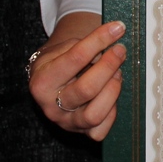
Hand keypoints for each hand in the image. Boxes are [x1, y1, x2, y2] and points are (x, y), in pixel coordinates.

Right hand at [28, 17, 125, 140]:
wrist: (49, 80)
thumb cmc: (58, 61)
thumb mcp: (61, 48)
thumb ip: (83, 46)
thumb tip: (110, 45)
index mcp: (42, 82)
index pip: (75, 58)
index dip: (100, 40)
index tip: (117, 28)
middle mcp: (51, 107)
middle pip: (87, 89)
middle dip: (109, 65)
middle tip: (120, 50)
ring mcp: (66, 123)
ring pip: (94, 114)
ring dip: (112, 89)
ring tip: (117, 72)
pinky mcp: (81, 133)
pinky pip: (101, 130)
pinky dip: (112, 111)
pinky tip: (112, 93)